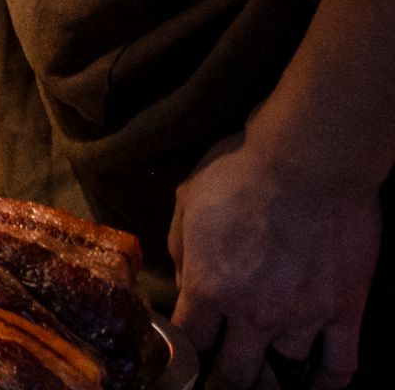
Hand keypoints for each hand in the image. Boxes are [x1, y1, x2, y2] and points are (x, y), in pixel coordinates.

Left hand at [172, 130, 382, 387]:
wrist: (309, 161)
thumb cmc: (241, 172)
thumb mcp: (188, 201)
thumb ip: (181, 250)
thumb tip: (185, 284)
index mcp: (209, 287)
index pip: (190, 344)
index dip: (185, 355)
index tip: (187, 357)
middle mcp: (254, 313)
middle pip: (237, 374)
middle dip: (227, 379)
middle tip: (226, 376)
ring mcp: (304, 316)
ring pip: (288, 366)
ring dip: (277, 363)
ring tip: (271, 361)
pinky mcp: (346, 310)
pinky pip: (341, 364)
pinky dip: (329, 379)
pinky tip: (318, 379)